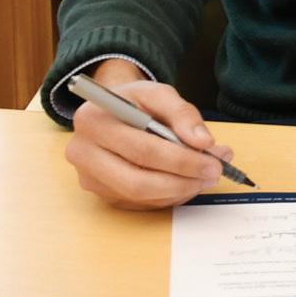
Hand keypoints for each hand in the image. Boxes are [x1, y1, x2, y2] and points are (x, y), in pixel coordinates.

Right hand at [63, 61, 232, 209]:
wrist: (113, 111)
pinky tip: (185, 182)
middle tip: (213, 174)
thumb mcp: (158, 93)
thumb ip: (182, 114)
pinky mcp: (101, 194)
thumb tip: (203, 142)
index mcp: (92, 121)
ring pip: (139, 197)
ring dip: (178, 191)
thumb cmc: (134, 102)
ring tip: (204, 177)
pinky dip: (168, 196)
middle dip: (182, 181)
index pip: (141, 149)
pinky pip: (139, 203)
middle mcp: (82, 153)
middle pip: (137, 181)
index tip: (213, 162)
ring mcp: (89, 178)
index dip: (181, 160)